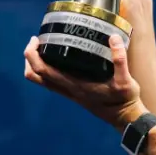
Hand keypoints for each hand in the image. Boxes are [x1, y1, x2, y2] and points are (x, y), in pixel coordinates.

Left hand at [23, 34, 144, 128]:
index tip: (37, 39)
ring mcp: (69, 93)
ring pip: (41, 81)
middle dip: (29, 58)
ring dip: (35, 65)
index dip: (33, 55)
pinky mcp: (73, 93)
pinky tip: (58, 59)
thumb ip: (120, 59)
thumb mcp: (126, 79)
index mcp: (75, 85)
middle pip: (35, 76)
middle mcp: (68, 89)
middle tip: (36, 40)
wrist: (124, 117)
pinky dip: (46, 70)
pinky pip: (51, 82)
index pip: (44, 71)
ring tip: (42, 48)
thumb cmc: (124, 99)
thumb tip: (114, 37)